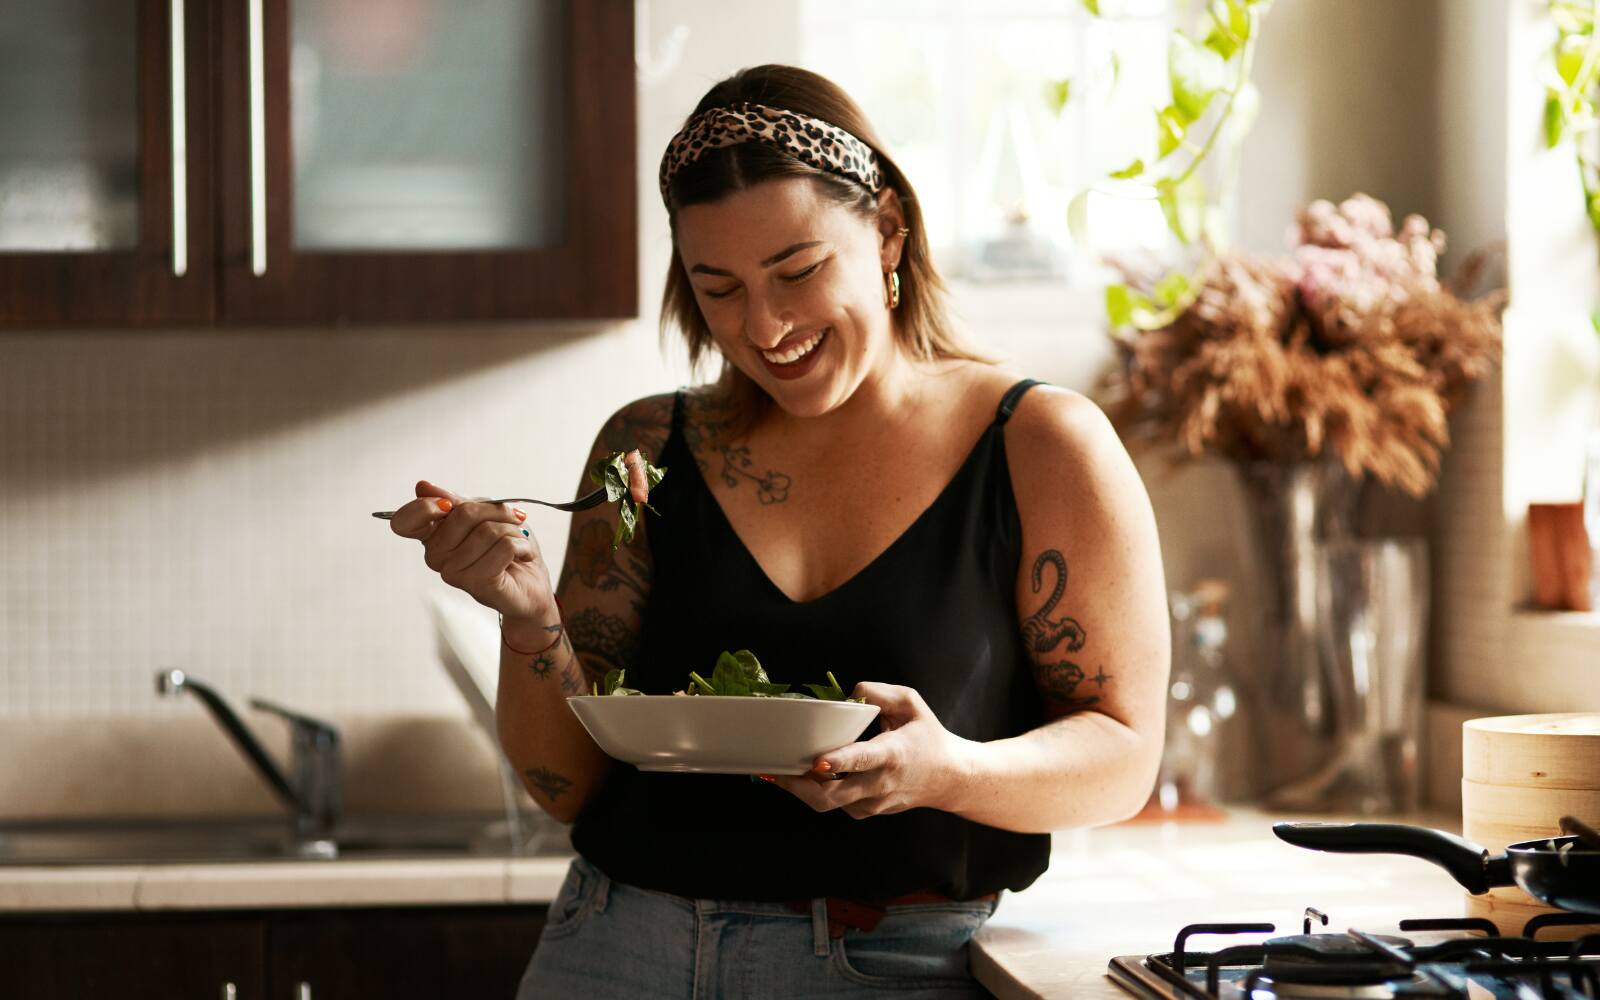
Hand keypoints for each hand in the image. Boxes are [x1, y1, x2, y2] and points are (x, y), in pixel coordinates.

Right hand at [387, 479, 555, 621]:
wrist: (531, 584)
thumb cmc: (506, 547)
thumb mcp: (483, 514)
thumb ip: (454, 501)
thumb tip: (422, 486)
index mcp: (432, 537)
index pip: (405, 521)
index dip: (425, 507)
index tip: (450, 504)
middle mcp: (436, 557)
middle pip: (463, 513)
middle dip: (497, 512)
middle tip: (511, 521)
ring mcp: (453, 573)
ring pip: (488, 531)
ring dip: (513, 531)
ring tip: (517, 543)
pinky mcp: (477, 584)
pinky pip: (504, 546)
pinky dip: (522, 545)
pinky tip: (522, 556)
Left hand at [766, 683, 974, 818]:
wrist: (949, 778)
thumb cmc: (927, 736)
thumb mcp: (911, 703)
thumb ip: (880, 692)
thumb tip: (850, 691)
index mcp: (892, 754)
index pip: (862, 760)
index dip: (838, 761)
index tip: (817, 761)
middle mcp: (880, 784)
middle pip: (832, 796)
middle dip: (798, 786)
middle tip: (773, 769)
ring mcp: (872, 803)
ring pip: (827, 803)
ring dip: (801, 788)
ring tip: (779, 770)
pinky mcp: (866, 812)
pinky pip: (834, 804)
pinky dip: (816, 790)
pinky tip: (804, 775)